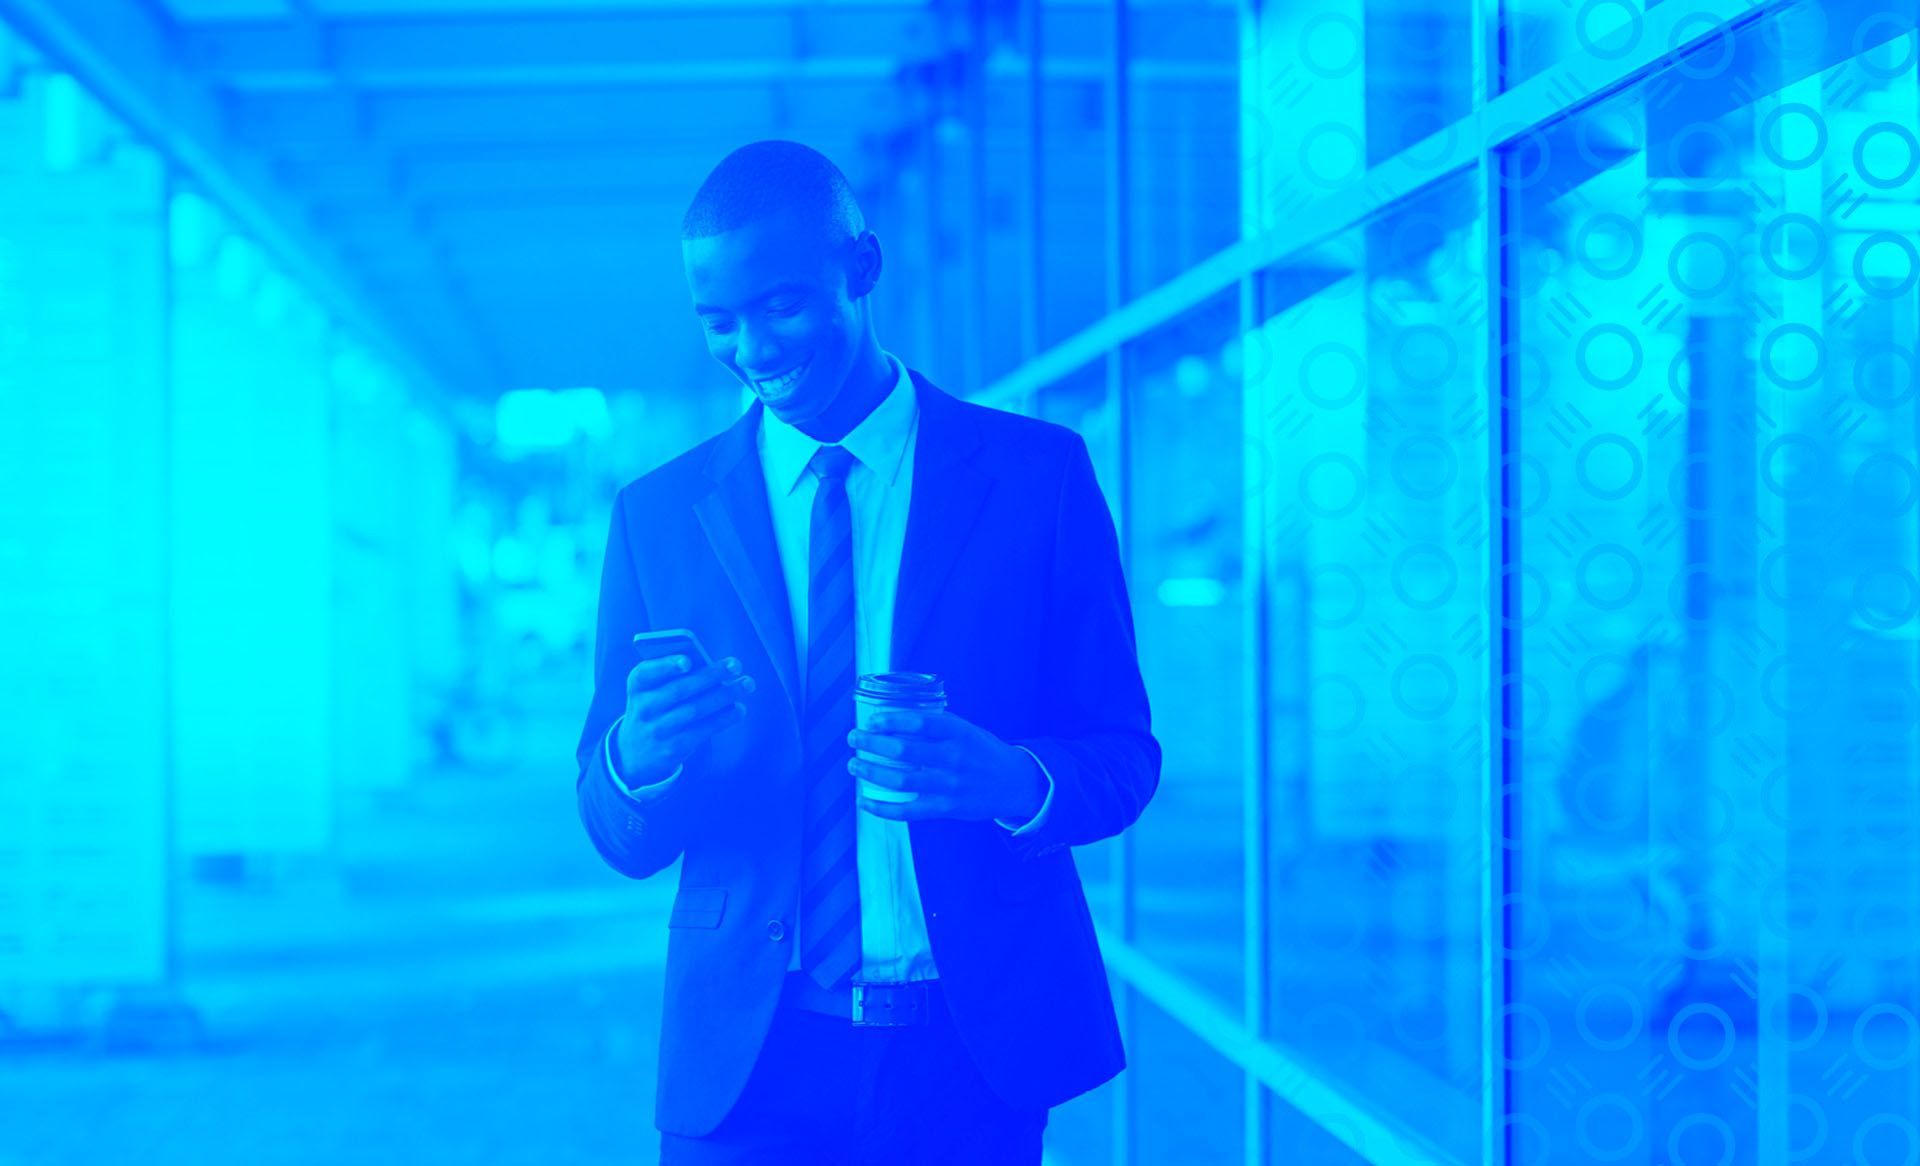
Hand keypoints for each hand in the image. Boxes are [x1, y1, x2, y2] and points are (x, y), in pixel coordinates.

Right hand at [614, 654, 754, 784]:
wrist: (636, 751)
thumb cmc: (655, 707)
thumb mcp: (652, 690)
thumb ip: (674, 675)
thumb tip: (716, 667)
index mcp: (638, 685)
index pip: (646, 673)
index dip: (666, 666)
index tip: (688, 661)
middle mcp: (645, 708)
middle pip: (680, 689)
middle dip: (711, 675)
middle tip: (735, 664)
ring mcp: (659, 729)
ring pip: (696, 709)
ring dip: (724, 695)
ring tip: (746, 684)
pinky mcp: (674, 748)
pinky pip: (703, 730)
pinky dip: (724, 718)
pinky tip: (739, 709)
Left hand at [848, 710, 1046, 822]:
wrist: (1015, 783)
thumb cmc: (984, 752)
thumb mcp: (967, 730)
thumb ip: (937, 725)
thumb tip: (896, 717)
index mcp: (959, 733)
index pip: (920, 722)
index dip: (891, 720)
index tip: (871, 719)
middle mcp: (953, 758)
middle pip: (903, 751)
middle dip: (872, 743)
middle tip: (854, 738)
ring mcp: (949, 785)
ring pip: (900, 780)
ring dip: (871, 771)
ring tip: (854, 764)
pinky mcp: (946, 808)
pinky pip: (908, 811)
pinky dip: (882, 808)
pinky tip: (864, 801)